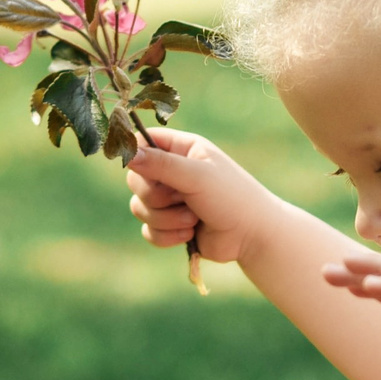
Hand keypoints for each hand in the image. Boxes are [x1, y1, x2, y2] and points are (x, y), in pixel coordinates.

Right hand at [125, 128, 280, 263]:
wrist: (252, 236)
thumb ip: (161, 164)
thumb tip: (127, 154)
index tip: (137, 167)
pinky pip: (148, 231)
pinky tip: (190, 234)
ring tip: (194, 220)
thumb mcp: (197, 176)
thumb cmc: (232, 198)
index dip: (135, 154)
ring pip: (140, 208)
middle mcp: (173, 172)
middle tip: (181, 198)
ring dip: (166, 219)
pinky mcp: (170, 225)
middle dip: (155, 196)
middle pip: (135, 180)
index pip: (143, 142)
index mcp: (182, 150)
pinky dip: (167, 236)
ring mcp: (171, 200)